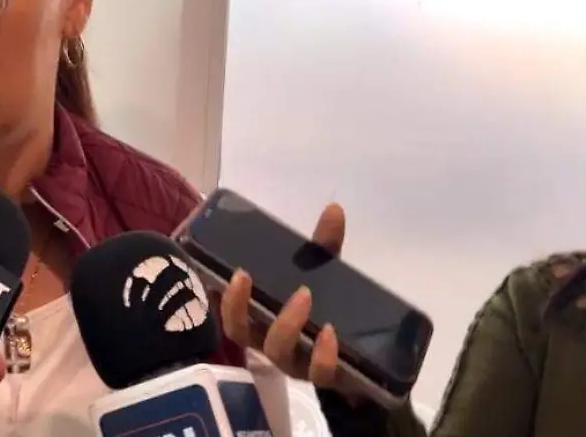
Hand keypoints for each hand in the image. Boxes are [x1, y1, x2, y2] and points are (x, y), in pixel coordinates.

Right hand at [220, 203, 346, 387]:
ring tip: (304, 295)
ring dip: (286, 323)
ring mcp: (294, 363)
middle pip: (239, 332)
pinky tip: (330, 334)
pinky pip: (317, 373)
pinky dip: (322, 355)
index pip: (228, 311)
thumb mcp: (325, 275)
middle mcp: (268, 342)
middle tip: (247, 276)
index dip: (221, 296)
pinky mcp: (323, 377)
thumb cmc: (328, 311)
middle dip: (240, 305)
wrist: (363, 359)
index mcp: (260, 320)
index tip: (230, 269)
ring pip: (276, 351)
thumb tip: (334, 208)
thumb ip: (325, 247)